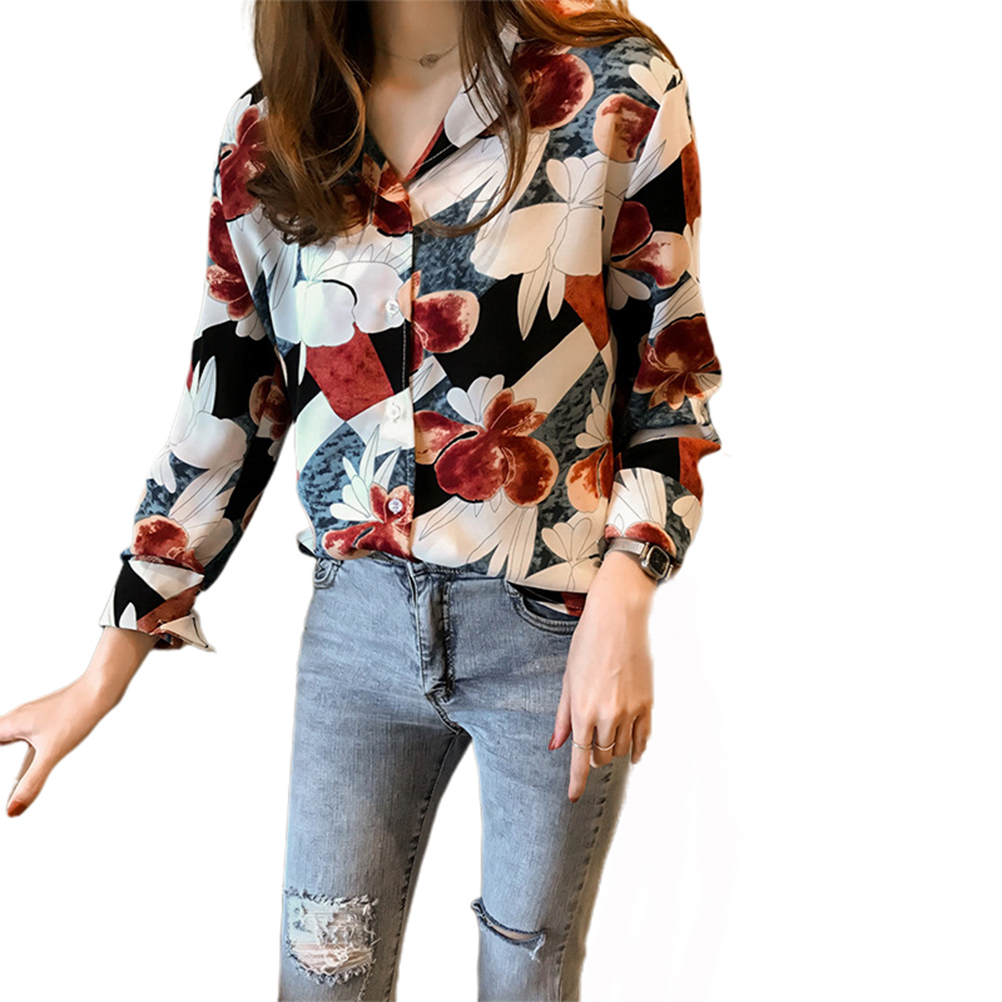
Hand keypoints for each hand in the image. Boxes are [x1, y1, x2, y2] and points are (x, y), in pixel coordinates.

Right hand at [1, 626, 157, 816]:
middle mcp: (16, 719)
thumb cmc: (77, 713)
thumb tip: (12, 810)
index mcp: (9, 724)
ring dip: (5, 753)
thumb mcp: (52, 753)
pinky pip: (24, 739)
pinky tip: (26, 767)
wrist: (101, 689)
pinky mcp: (46, 719)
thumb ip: (32, 782)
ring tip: (11, 780)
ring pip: (7, 739)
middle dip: (0, 757)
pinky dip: (21, 755)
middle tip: (6, 788)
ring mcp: (30, 718)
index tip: (1, 788)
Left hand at [549, 549, 656, 800]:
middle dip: (593, 756)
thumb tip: (556, 745)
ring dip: (612, 750)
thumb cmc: (587, 644)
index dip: (576, 782)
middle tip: (589, 746)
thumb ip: (562, 716)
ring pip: (621, 749)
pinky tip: (633, 751)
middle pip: (601, 756)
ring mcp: (630, 711)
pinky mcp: (648, 703)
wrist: (618, 619)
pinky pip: (643, 738)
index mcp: (582, 710)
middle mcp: (607, 715)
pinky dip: (636, 748)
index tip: (573, 798)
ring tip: (607, 738)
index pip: (578, 758)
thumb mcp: (567, 680)